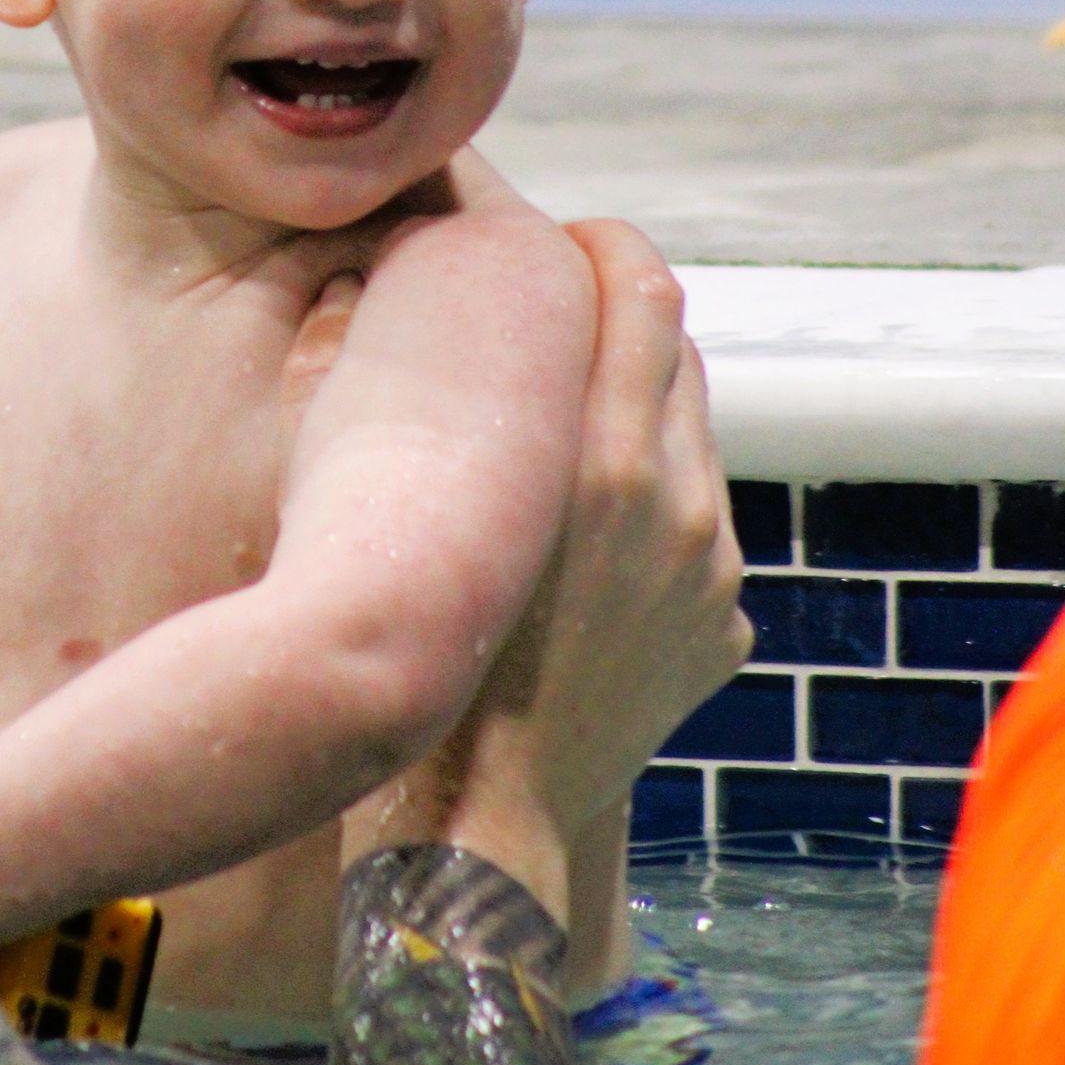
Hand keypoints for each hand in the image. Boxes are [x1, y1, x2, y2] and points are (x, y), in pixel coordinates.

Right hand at [331, 218, 748, 932]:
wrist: (476, 821)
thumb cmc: (395, 650)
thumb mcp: (364, 498)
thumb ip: (355, 368)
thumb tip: (345, 277)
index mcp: (597, 459)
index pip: (641, 288)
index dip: (607, 248)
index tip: (570, 243)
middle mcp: (674, 505)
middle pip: (678, 350)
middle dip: (621, 320)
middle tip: (560, 323)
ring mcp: (708, 571)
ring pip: (691, 440)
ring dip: (635, 415)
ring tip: (560, 437)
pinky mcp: (720, 628)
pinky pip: (695, 532)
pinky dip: (650, 514)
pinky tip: (582, 547)